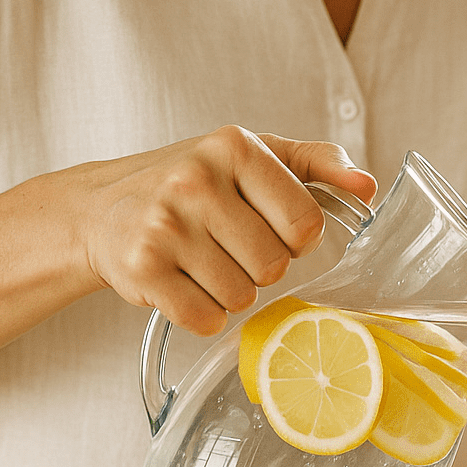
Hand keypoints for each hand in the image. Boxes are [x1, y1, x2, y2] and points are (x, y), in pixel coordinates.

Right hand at [61, 126, 376, 335]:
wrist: (100, 210)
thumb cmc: (190, 185)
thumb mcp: (252, 157)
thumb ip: (316, 164)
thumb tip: (366, 187)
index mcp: (234, 146)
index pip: (306, 223)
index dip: (295, 239)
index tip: (270, 229)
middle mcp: (196, 181)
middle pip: (274, 266)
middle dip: (259, 267)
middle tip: (227, 247)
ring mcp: (165, 225)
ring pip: (242, 296)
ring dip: (230, 292)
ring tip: (202, 264)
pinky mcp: (142, 268)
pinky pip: (206, 319)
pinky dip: (202, 314)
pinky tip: (183, 284)